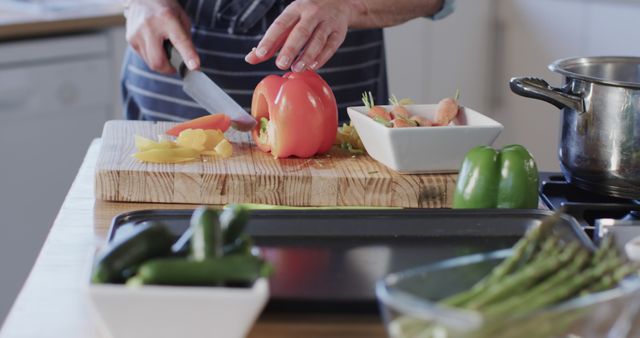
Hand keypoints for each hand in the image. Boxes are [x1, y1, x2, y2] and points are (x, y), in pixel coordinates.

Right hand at [124, 0, 198, 73]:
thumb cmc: (165, 9)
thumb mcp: (181, 18)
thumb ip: (186, 39)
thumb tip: (191, 62)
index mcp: (167, 18)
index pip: (180, 41)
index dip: (188, 56)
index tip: (194, 67)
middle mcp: (149, 26)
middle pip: (158, 61)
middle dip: (169, 69)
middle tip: (175, 67)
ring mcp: (137, 33)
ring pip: (150, 62)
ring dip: (161, 62)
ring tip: (164, 49)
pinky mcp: (130, 39)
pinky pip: (144, 57)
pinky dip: (152, 56)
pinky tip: (155, 44)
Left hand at [244, 0, 364, 71]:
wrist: (339, 2)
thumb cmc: (307, 15)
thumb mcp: (289, 22)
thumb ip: (271, 42)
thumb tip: (251, 58)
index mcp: (295, 9)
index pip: (280, 24)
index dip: (270, 39)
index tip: (261, 53)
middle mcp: (312, 14)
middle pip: (301, 32)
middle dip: (290, 49)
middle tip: (280, 64)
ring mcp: (327, 22)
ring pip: (318, 39)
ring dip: (307, 56)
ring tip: (297, 68)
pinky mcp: (339, 32)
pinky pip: (331, 46)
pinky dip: (322, 57)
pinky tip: (314, 66)